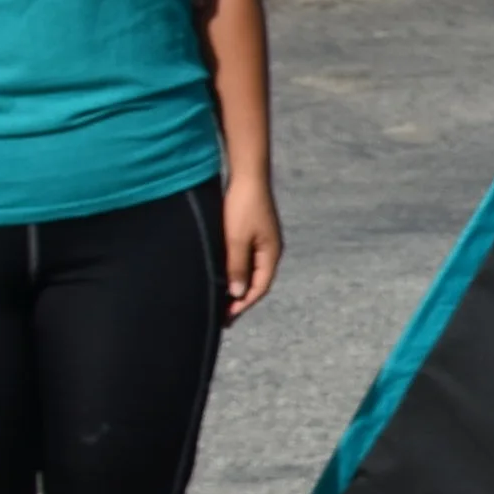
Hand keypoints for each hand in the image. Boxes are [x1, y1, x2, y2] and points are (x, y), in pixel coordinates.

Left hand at [221, 176, 283, 318]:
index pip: (259, 287)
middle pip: (257, 282)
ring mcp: (264, 240)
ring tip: (222, 299)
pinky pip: (247, 259)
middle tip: (223, 316)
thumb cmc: (242, 205)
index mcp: (271, 253)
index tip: (226, 318)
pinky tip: (225, 275)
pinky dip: (237, 272)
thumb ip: (237, 267)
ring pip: (251, 271)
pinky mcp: (255, 232)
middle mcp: (271, 249)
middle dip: (241, 300)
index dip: (243, 304)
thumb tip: (238, 294)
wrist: (247, 174)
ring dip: (238, 286)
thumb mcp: (236, 239)